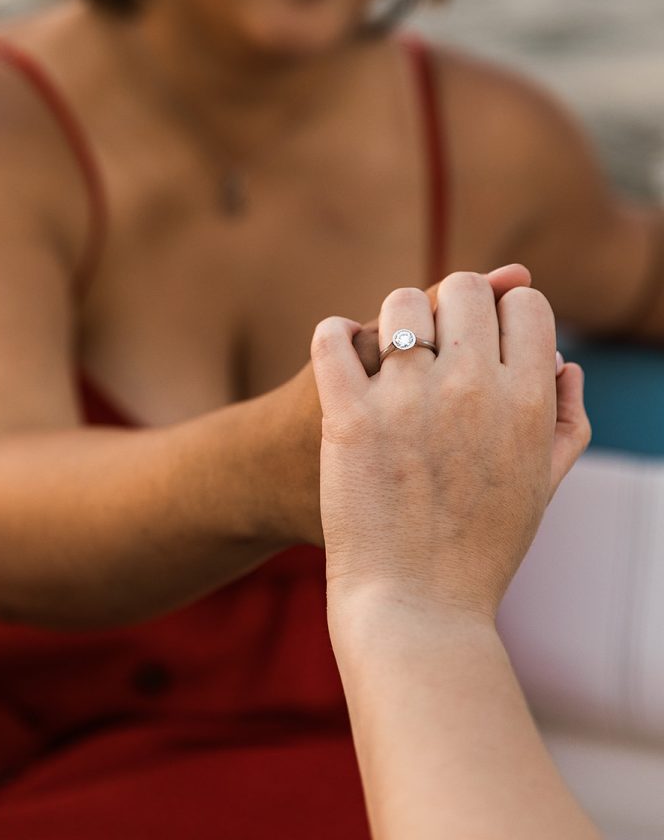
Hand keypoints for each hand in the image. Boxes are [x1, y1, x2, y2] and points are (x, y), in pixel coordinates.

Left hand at [312, 272, 589, 618]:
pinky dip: (332, 334)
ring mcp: (408, 399)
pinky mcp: (348, 416)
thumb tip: (564, 362)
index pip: (526, 304)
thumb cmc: (481, 550)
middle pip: (463, 288)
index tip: (483, 334)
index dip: (504, 311)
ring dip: (393, 318)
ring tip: (386, 349)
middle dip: (449, 306)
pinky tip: (339, 347)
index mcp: (528, 401)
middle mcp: (474, 389)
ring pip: (400, 302)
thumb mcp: (543, 486)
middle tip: (433, 338)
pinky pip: (332, 339)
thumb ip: (566, 419)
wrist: (416, 610)